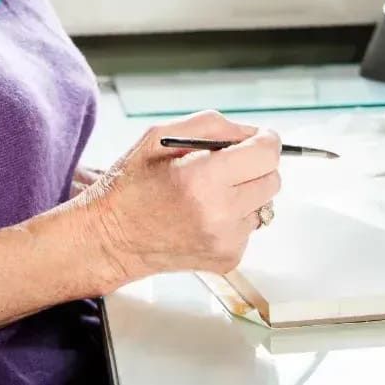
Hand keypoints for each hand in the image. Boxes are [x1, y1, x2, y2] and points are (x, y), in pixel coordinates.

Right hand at [75, 111, 280, 288]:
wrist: (111, 238)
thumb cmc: (131, 185)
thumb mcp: (160, 136)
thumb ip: (212, 125)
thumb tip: (252, 133)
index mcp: (202, 177)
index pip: (266, 154)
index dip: (265, 140)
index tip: (258, 139)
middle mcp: (219, 213)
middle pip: (272, 179)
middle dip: (255, 166)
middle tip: (227, 165)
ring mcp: (226, 240)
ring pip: (264, 204)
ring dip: (246, 193)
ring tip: (209, 193)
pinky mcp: (228, 259)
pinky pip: (250, 227)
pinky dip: (235, 217)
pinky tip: (205, 215)